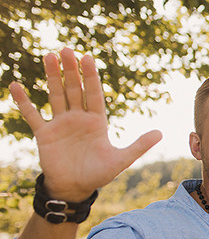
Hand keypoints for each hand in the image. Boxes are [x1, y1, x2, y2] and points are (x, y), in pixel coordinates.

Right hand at [9, 48, 160, 199]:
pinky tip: (16, 86)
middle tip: (66, 50)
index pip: (94, 94)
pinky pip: (32, 114)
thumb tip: (161, 133)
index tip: (88, 57)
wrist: (75, 188)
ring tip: (49, 56)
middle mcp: (78, 118)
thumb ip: (139, 145)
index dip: (91, 76)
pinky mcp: (44, 134)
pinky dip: (24, 101)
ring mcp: (60, 124)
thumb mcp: (121, 159)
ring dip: (52, 77)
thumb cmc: (99, 174)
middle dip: (71, 70)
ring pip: (55, 95)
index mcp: (97, 121)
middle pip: (74, 89)